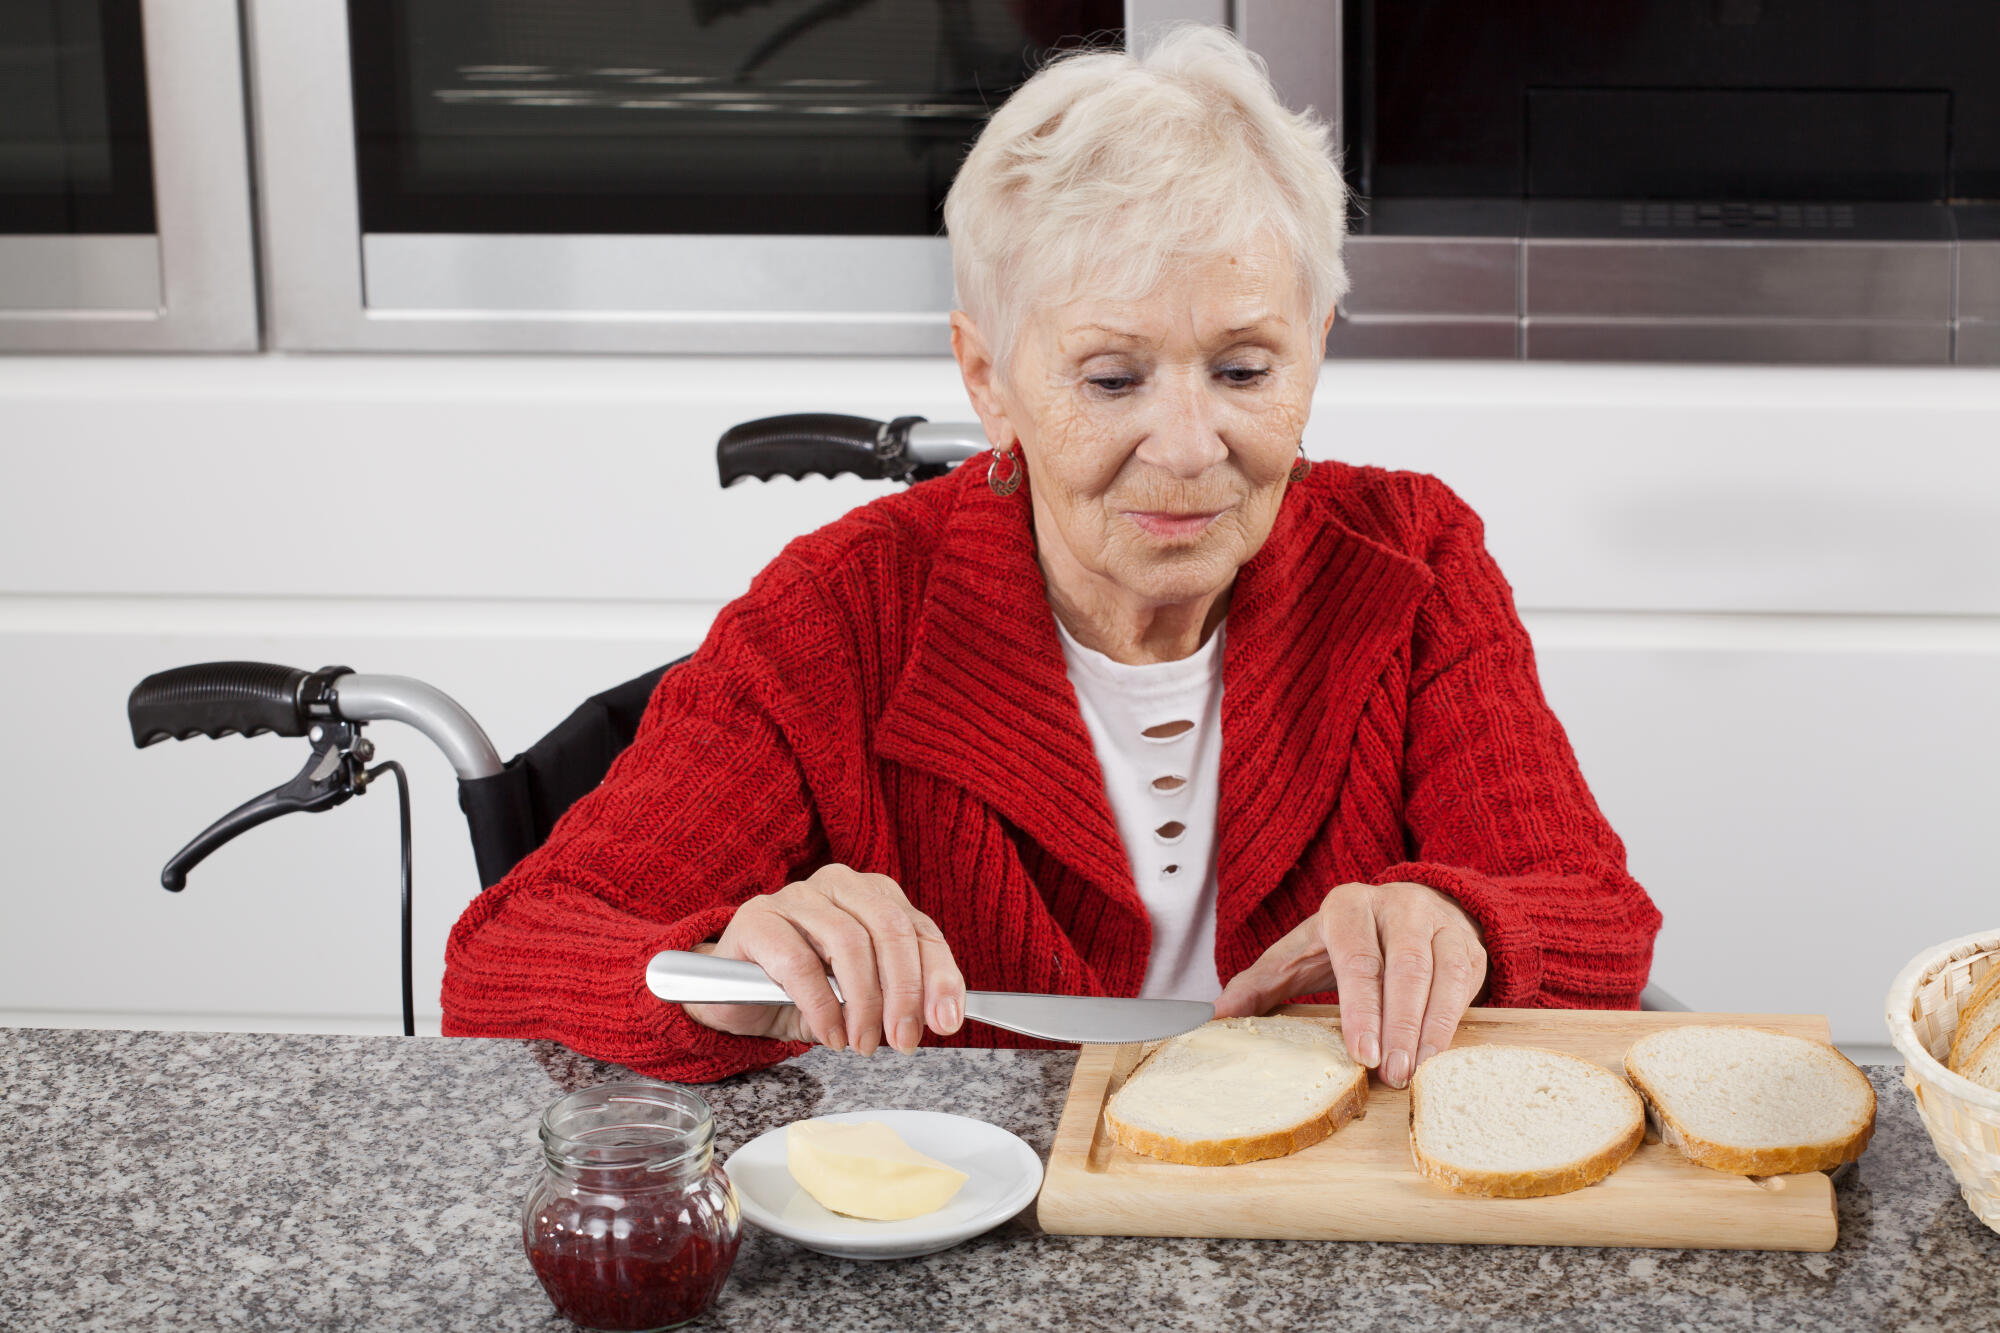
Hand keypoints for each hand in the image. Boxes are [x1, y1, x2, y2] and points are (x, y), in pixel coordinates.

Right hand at [683, 864, 965, 1054]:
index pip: (920, 930)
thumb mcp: (862, 999)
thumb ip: (899, 1000)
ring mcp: (796, 896)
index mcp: (875, 895)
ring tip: (862, 1043)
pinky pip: (799, 961)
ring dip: (863, 1003)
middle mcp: (840, 885)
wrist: (733, 994)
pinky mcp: (757, 919)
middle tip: (902, 1040)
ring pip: (848, 942)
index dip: (939, 977)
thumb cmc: (805, 991)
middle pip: (889, 929)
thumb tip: (940, 1018)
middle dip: (903, 992)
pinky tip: (830, 1034)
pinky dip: (821, 1005)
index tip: (946, 1022)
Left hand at [1213, 881, 1486, 1087]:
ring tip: (1411, 1072)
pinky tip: (1436, 1055)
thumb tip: (1217, 1016)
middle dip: (1396, 1025)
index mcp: (1347, 907)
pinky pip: (1465, 984)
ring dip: (1427, 1030)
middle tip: (1389, 1074)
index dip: (1360, 1007)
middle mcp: (1396, 907)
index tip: (1361, 1052)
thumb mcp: (1301, 953)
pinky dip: (1451, 1022)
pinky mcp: (1468, 944)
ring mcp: (1437, 923)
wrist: (1414, 905)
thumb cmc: (1348, 939)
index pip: (1356, 957)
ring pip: (1439, 975)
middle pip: (1402, 967)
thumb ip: (1261, 983)